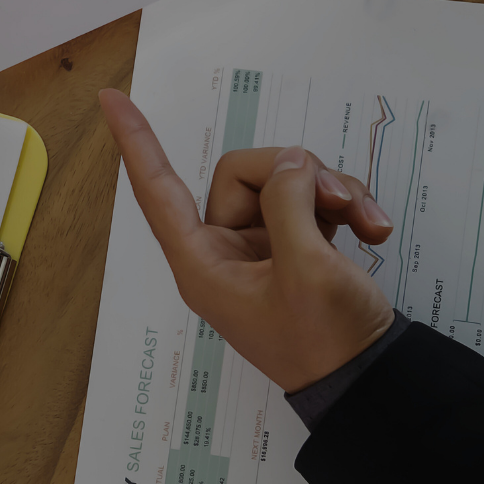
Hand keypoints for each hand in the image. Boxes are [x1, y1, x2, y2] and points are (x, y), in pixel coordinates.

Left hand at [100, 89, 396, 392]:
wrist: (371, 383)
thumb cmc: (327, 344)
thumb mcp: (308, 271)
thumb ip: (289, 205)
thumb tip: (290, 163)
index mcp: (202, 263)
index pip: (157, 190)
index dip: (136, 143)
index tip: (111, 100)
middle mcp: (223, 249)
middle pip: (243, 173)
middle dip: (295, 174)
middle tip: (338, 200)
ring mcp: (260, 245)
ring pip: (282, 180)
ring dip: (329, 190)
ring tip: (365, 220)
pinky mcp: (295, 243)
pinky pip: (309, 198)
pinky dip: (343, 204)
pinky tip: (372, 229)